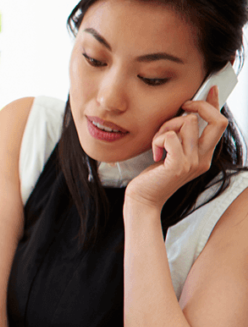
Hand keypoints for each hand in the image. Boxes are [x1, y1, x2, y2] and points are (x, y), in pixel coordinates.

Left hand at [127, 86, 228, 210]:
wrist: (143, 200)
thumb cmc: (153, 177)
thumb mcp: (171, 154)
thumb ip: (180, 138)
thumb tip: (183, 115)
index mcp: (204, 155)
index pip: (219, 124)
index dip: (215, 103)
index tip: (209, 89)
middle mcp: (203, 159)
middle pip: (217, 121)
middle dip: (199, 105)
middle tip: (182, 107)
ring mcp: (192, 163)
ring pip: (187, 122)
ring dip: (167, 126)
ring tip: (157, 142)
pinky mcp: (177, 165)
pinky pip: (170, 136)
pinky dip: (158, 139)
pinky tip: (154, 152)